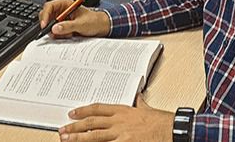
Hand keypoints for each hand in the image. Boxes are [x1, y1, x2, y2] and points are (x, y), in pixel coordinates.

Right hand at [39, 0, 110, 38]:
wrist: (100, 27)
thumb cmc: (94, 21)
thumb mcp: (81, 24)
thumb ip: (68, 26)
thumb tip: (55, 28)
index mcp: (65, 3)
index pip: (49, 6)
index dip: (45, 16)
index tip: (45, 25)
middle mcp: (61, 9)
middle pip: (46, 16)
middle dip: (50, 26)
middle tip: (56, 33)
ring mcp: (61, 18)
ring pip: (49, 25)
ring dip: (57, 32)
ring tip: (68, 33)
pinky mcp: (62, 25)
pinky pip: (54, 31)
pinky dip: (59, 35)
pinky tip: (69, 34)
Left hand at [58, 94, 174, 141]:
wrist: (171, 129)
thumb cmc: (161, 121)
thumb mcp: (147, 108)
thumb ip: (140, 103)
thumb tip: (138, 97)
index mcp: (123, 111)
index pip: (98, 109)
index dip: (83, 111)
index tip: (73, 113)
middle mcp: (119, 121)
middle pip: (92, 123)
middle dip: (75, 127)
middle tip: (63, 129)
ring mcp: (121, 134)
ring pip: (94, 136)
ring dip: (78, 138)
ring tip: (66, 139)